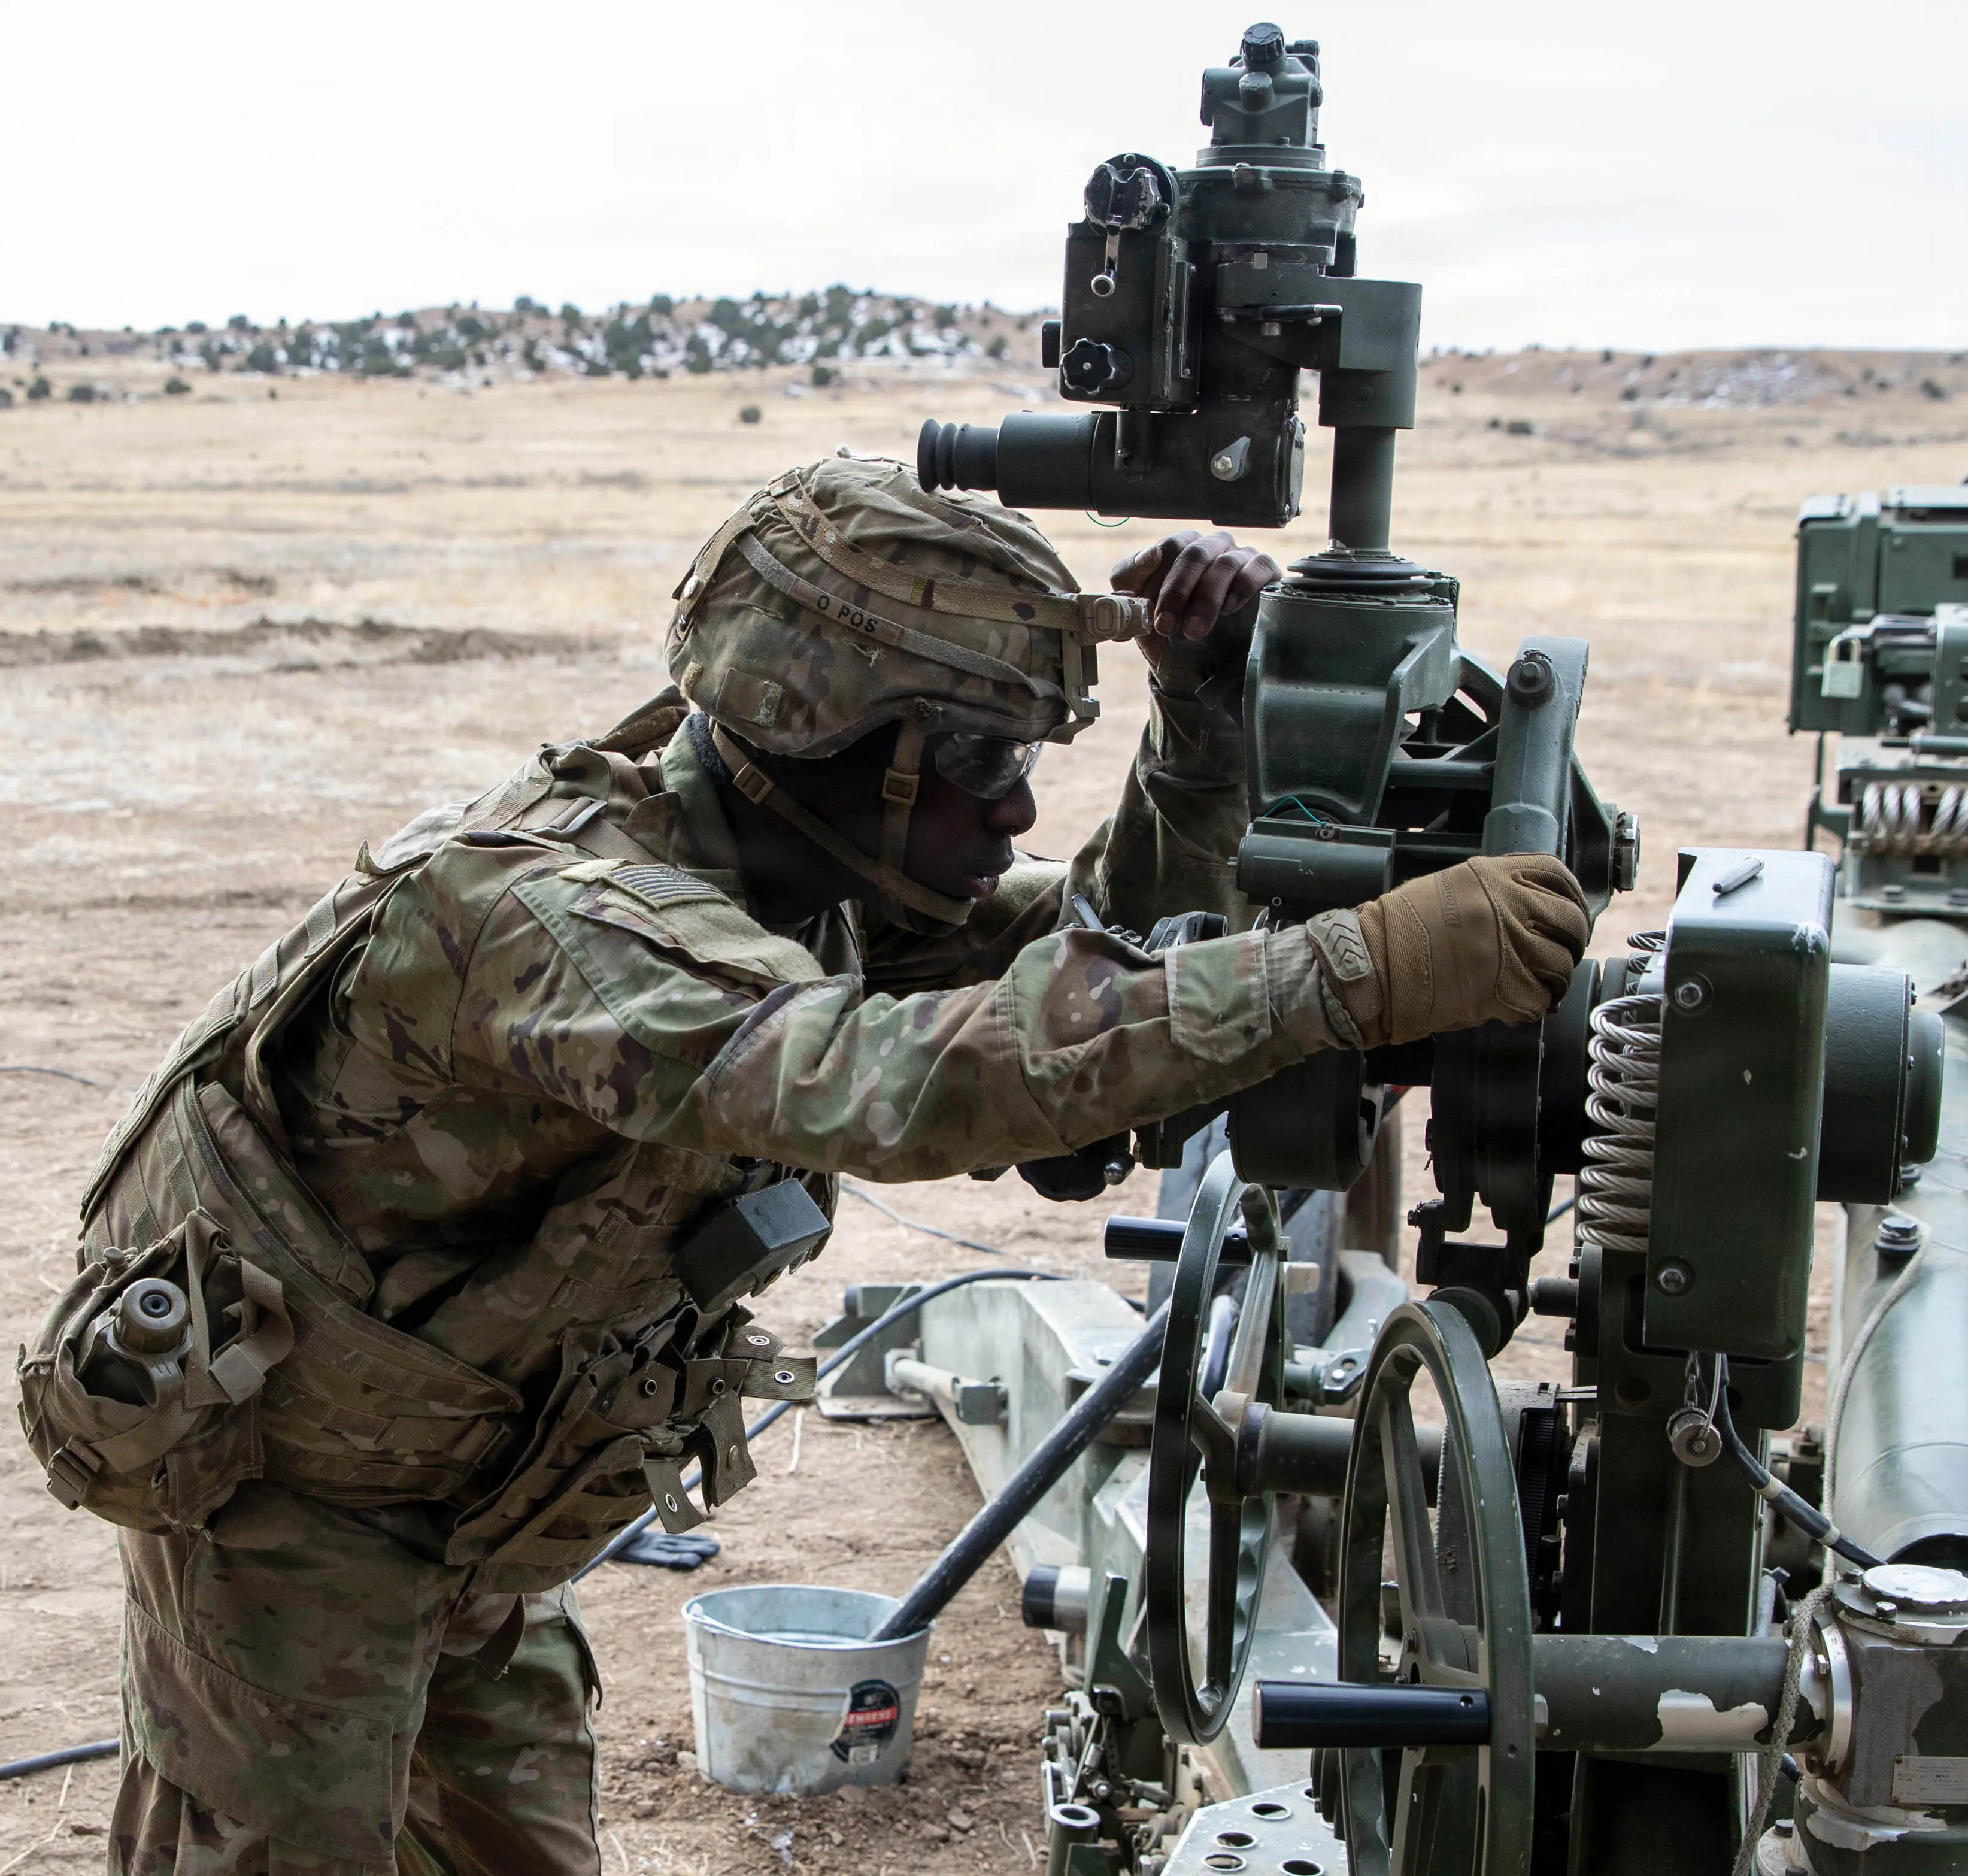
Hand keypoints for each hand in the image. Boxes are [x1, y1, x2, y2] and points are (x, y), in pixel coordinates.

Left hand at [1110, 530, 1280, 675]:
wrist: (1194, 665)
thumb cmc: (1167, 629)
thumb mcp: (1138, 607)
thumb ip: (1129, 577)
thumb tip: (1149, 554)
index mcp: (1181, 548)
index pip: (1171, 547)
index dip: (1159, 578)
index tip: (1153, 613)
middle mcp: (1212, 546)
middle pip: (1196, 554)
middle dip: (1178, 592)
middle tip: (1167, 627)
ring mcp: (1240, 556)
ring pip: (1224, 564)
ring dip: (1206, 600)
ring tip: (1193, 632)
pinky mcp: (1266, 572)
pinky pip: (1259, 567)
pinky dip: (1243, 586)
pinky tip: (1230, 609)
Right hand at [1349, 854, 1589, 1048]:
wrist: (1370, 966)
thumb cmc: (1397, 929)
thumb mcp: (1447, 888)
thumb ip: (1491, 891)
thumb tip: (1526, 907)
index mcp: (1493, 876)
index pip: (1558, 876)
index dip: (1570, 897)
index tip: (1568, 912)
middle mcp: (1509, 907)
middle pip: (1570, 921)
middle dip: (1570, 940)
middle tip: (1557, 953)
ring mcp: (1510, 949)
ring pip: (1562, 965)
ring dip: (1554, 978)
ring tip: (1536, 985)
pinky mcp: (1505, 990)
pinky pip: (1541, 1000)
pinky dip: (1533, 1005)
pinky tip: (1516, 1005)